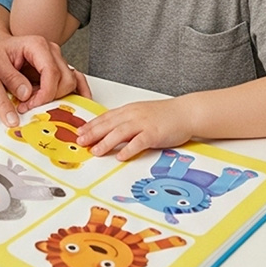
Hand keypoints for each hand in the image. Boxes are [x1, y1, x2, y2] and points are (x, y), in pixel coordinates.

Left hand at [0, 32, 90, 110]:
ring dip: (58, 98)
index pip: (51, 72)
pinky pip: (75, 80)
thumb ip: (10, 78)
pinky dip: (76, 93)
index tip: (31, 106)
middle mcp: (52, 51)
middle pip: (65, 79)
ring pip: (71, 83)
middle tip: (29, 106)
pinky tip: (74, 104)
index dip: (44, 94)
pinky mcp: (59, 69)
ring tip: (37, 104)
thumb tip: (26, 94)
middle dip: (50, 98)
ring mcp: (57, 59)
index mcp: (37, 45)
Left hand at [76, 98, 194, 160]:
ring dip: (106, 142)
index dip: (92, 125)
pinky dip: (128, 149)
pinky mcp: (154, 133)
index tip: (80, 131)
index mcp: (130, 110)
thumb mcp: (142, 114)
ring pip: (120, 132)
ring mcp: (144, 123)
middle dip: (93, 133)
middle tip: (80, 141)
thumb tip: (112, 131)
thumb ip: (127, 121)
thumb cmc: (166, 115)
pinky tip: (120, 156)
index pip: (106, 117)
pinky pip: (139, 142)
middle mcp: (134, 115)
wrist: (186, 112)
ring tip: (95, 151)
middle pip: (109, 124)